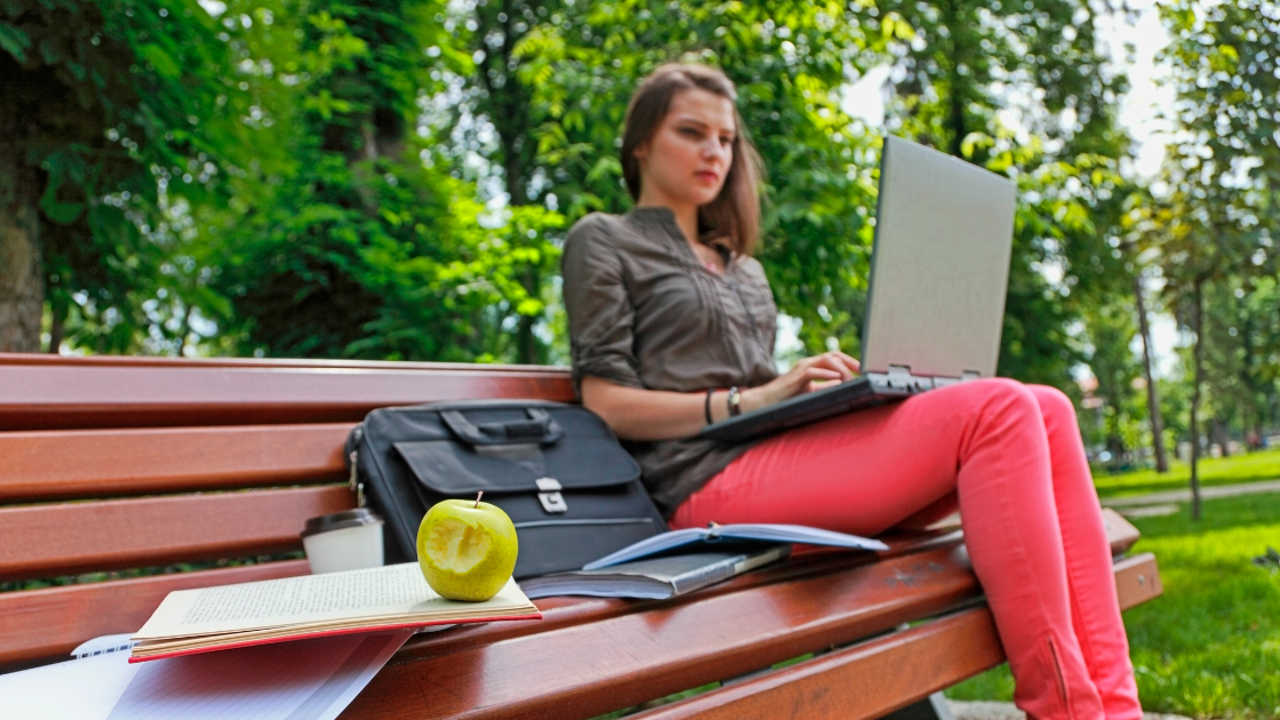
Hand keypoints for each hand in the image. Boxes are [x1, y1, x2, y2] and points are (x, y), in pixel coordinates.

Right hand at [740, 351, 859, 413]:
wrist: (765, 401)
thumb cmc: (786, 397)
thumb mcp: (810, 391)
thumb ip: (824, 386)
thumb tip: (840, 383)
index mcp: (812, 365)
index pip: (834, 357)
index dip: (849, 361)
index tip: (862, 370)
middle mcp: (808, 363)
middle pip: (833, 354)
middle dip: (850, 361)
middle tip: (863, 371)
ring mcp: (801, 368)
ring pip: (826, 359)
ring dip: (841, 369)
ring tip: (851, 379)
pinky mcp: (796, 378)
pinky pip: (813, 372)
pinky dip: (826, 374)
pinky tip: (837, 378)